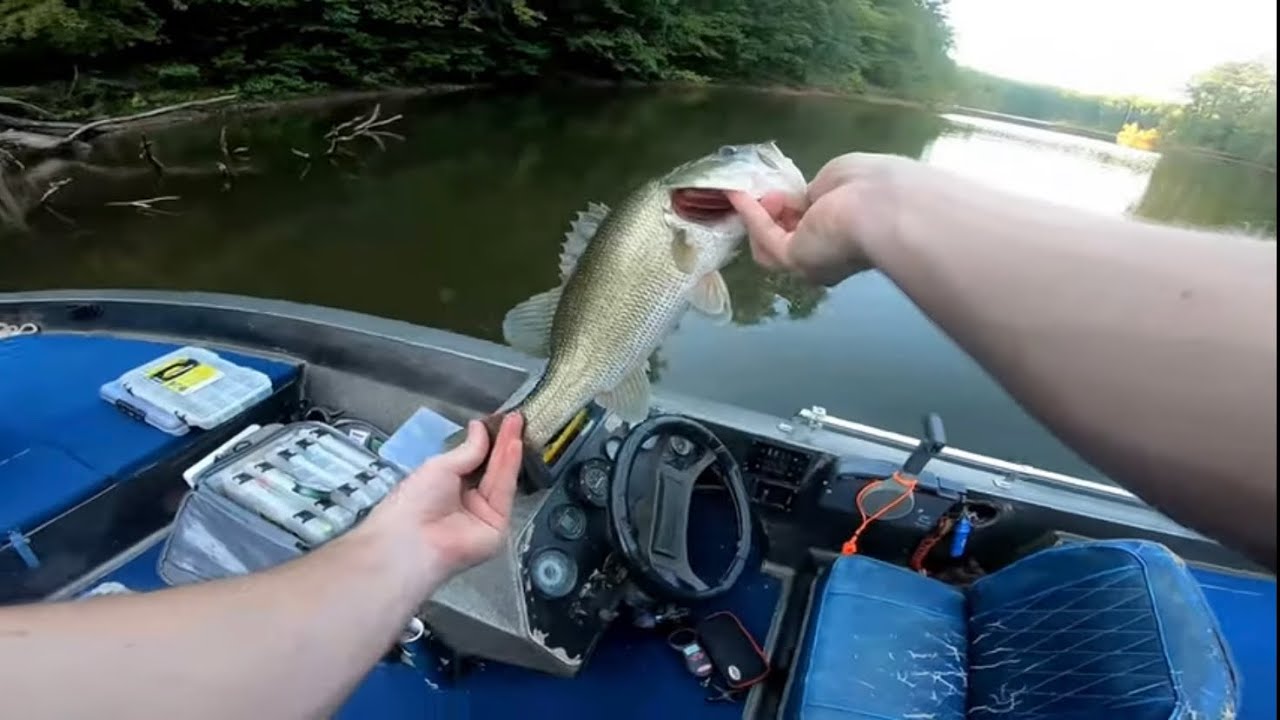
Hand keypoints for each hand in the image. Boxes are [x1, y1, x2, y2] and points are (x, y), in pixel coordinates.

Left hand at [364, 412, 524, 588]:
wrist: (411, 538)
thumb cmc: (415, 499)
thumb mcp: (440, 466)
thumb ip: (467, 450)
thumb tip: (480, 428)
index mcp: (449, 487)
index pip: (475, 461)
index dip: (488, 441)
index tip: (499, 419)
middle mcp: (469, 501)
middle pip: (491, 468)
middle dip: (503, 442)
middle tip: (515, 418)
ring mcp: (485, 515)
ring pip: (501, 478)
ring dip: (509, 450)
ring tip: (517, 425)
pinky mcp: (498, 527)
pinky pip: (505, 493)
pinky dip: (510, 468)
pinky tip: (514, 445)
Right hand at [728, 152, 918, 285]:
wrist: (883, 206)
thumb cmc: (870, 185)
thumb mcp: (840, 178)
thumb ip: (819, 191)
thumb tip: (806, 200)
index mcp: (850, 231)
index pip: (817, 224)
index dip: (797, 206)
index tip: (786, 190)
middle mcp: (832, 252)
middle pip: (791, 238)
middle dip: (773, 213)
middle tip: (761, 191)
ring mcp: (812, 261)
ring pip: (773, 245)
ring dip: (757, 217)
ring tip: (741, 191)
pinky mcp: (796, 260)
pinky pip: (767, 237)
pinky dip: (750, 215)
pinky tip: (735, 193)